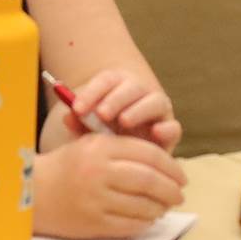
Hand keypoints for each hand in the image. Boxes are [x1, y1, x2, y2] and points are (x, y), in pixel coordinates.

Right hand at [32, 133, 186, 239]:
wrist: (32, 192)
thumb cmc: (66, 167)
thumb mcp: (90, 145)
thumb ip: (123, 149)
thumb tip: (165, 166)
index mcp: (99, 146)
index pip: (147, 154)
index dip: (171, 166)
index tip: (181, 175)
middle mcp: (98, 171)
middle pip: (149, 180)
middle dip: (171, 189)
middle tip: (180, 194)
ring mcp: (96, 199)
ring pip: (143, 205)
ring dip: (161, 207)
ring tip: (165, 207)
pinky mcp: (93, 223)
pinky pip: (131, 224)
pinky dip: (146, 222)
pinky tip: (149, 218)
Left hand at [57, 69, 181, 150]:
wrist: (127, 158)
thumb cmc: (103, 138)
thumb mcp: (88, 131)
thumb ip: (79, 124)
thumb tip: (67, 117)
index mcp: (117, 87)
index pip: (106, 81)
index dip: (92, 92)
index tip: (77, 108)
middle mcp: (140, 94)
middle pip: (131, 87)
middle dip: (115, 98)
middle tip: (101, 113)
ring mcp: (157, 111)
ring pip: (154, 101)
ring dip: (139, 109)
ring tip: (123, 121)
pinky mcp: (170, 132)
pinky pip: (173, 126)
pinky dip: (167, 128)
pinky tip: (155, 132)